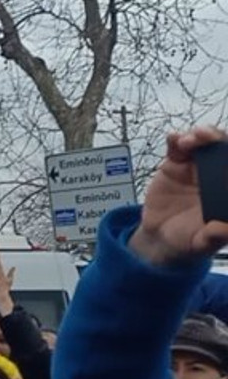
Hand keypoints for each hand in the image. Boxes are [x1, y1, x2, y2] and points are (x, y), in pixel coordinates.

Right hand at [131, 127, 227, 265]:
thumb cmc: (188, 240)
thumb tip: (226, 229)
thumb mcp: (202, 243)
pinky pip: (177, 147)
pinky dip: (176, 139)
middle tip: (211, 137)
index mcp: (226, 192)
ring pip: (204, 144)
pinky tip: (174, 138)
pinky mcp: (174, 164)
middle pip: (223, 149)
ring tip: (192, 139)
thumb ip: (215, 236)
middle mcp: (216, 176)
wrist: (158, 237)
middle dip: (219, 139)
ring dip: (201, 136)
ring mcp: (196, 168)